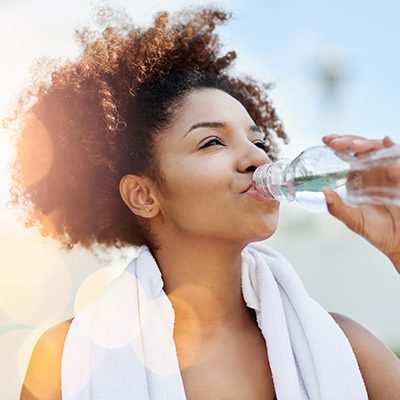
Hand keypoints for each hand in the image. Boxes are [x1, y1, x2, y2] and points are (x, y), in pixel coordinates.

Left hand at [321, 134, 399, 272]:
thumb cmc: (378, 231)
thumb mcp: (354, 220)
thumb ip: (337, 208)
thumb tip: (324, 192)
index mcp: (358, 178)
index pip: (347, 156)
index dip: (338, 145)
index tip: (326, 140)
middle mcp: (373, 171)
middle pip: (361, 147)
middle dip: (348, 141)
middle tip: (335, 143)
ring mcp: (389, 171)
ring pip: (378, 148)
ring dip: (366, 143)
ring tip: (354, 146)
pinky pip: (398, 156)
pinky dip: (392, 147)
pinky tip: (386, 142)